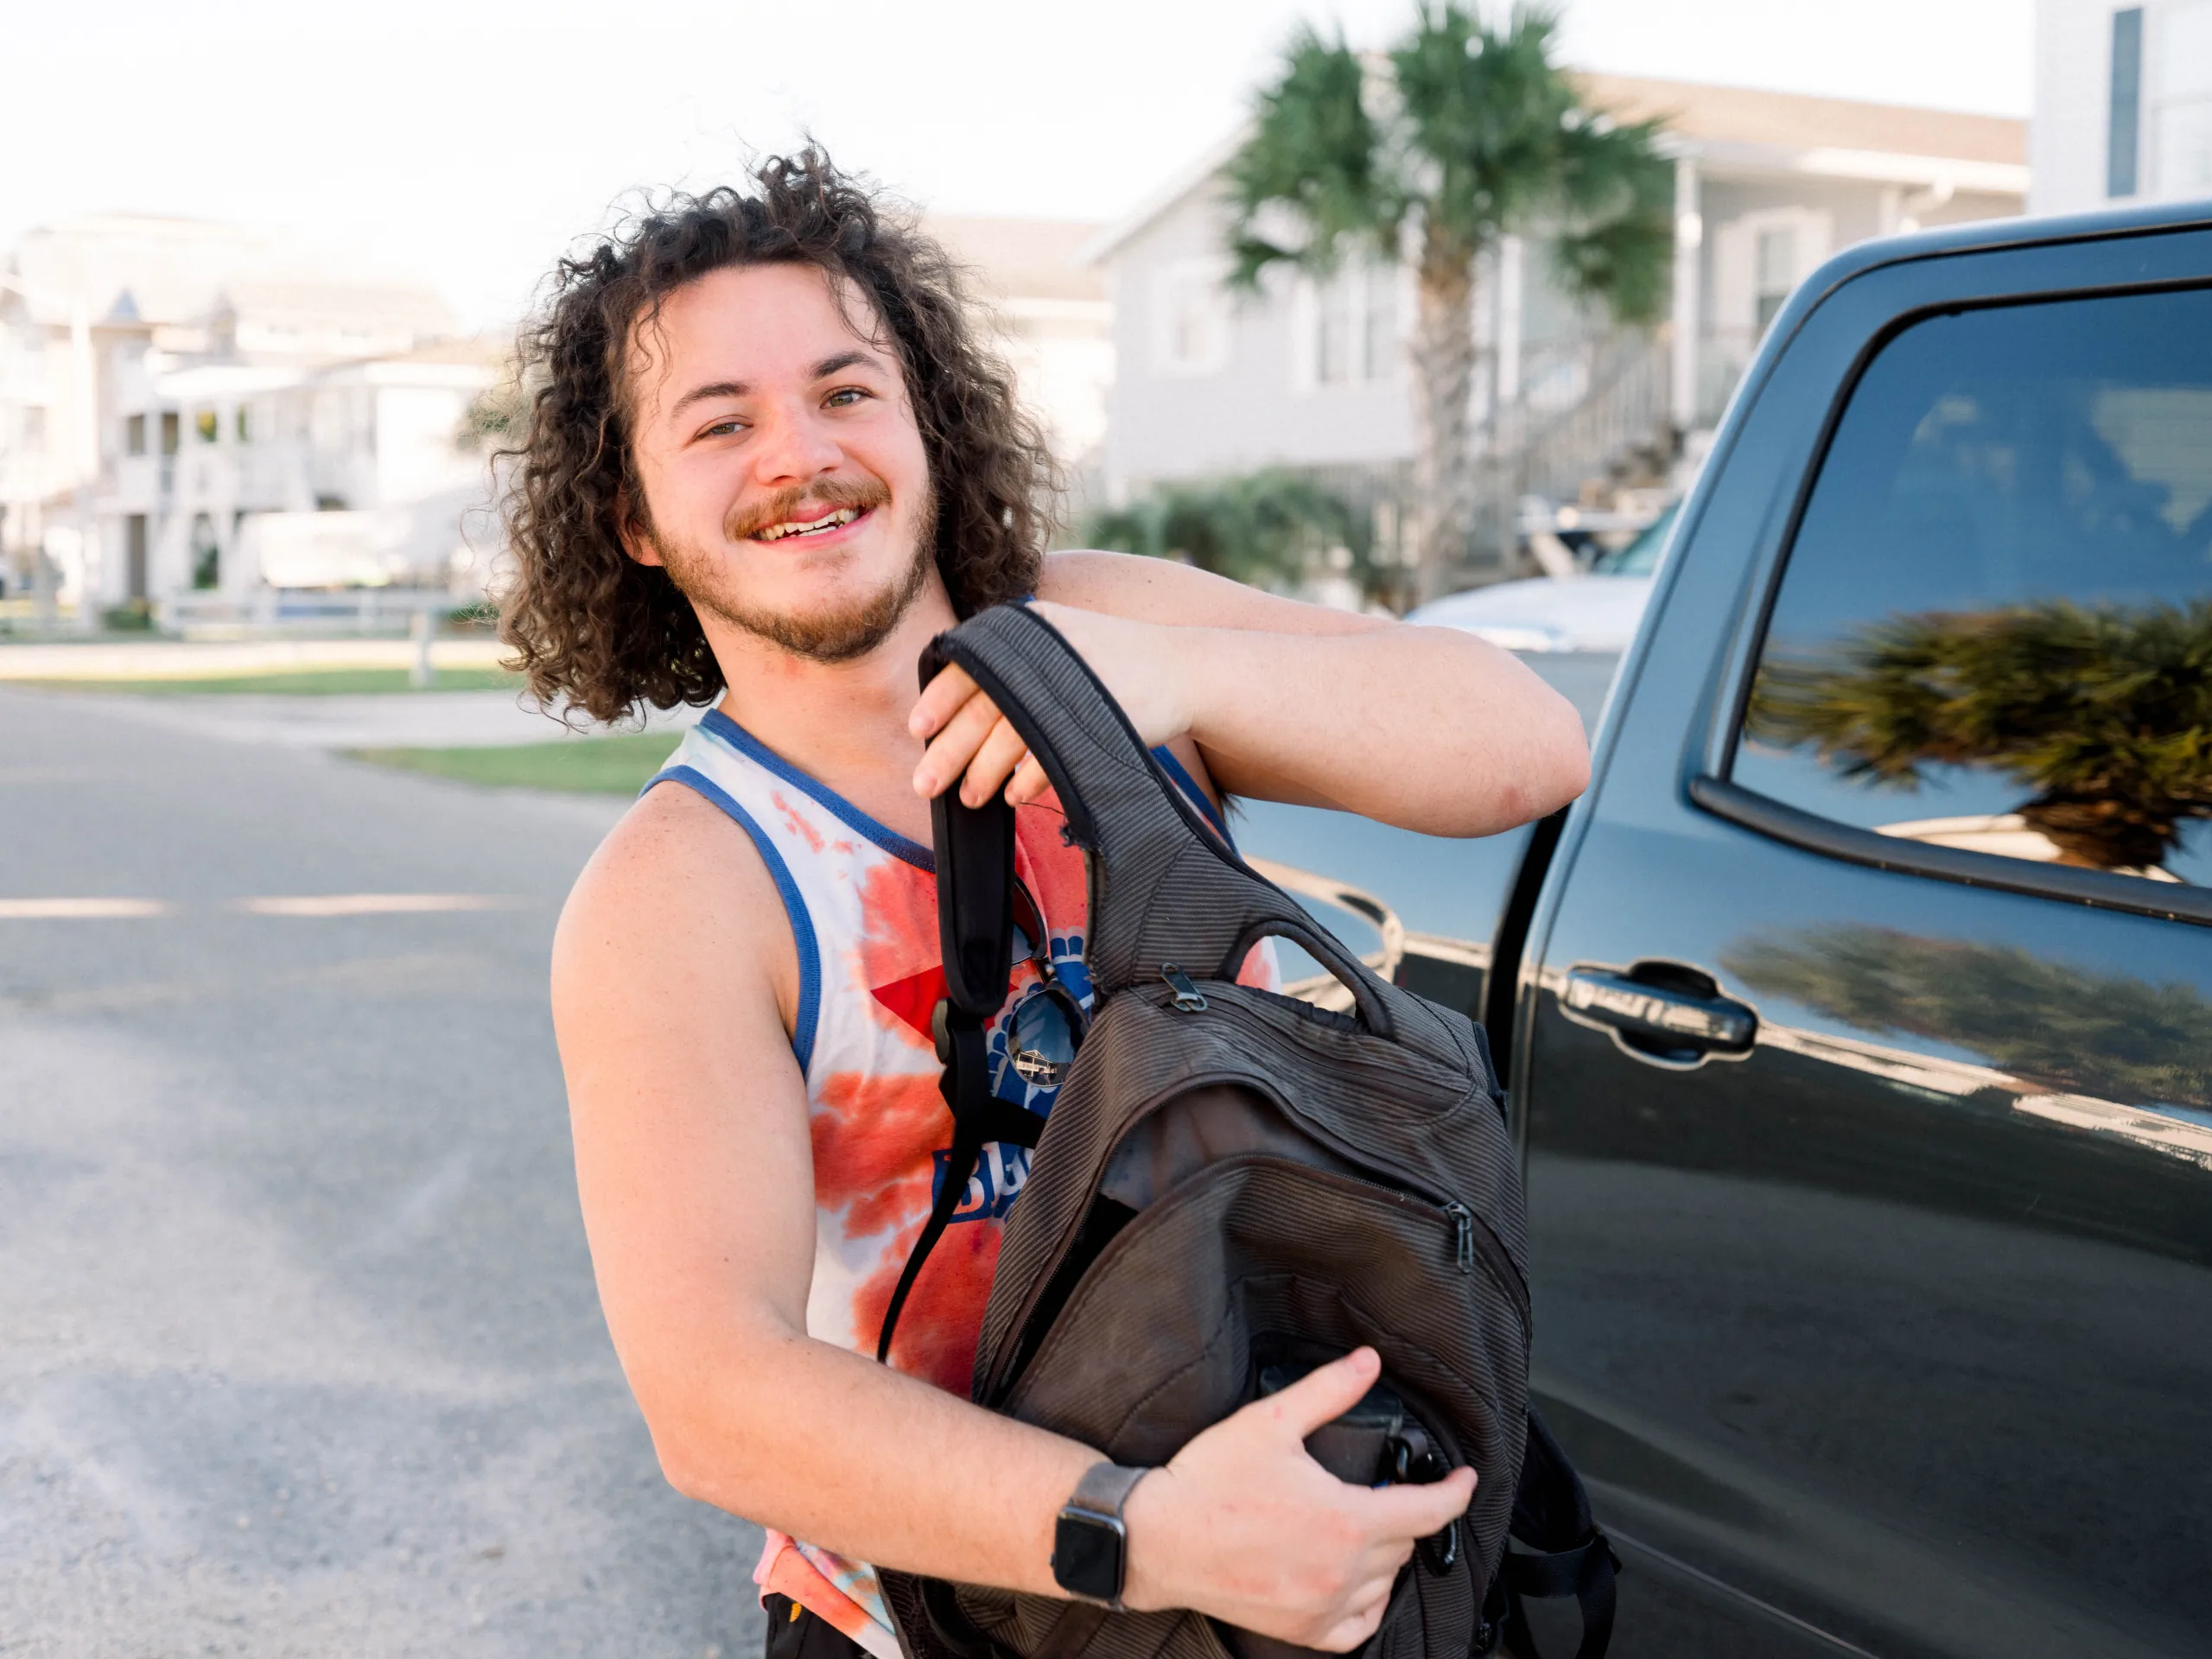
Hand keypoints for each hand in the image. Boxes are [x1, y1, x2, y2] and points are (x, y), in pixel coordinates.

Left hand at [908, 602, 1192, 806]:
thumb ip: (1013, 661)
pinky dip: (1027, 779)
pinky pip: (1050, 756)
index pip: (970, 662)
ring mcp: (1075, 683)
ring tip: (970, 797)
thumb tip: (955, 710)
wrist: (1183, 668)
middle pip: (983, 706)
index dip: (940, 699)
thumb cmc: (1109, 662)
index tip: (918, 730)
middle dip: (950, 751)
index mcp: (1031, 628)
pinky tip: (1014, 794)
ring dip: (983, 773)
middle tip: (925, 784)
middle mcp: (1048, 650)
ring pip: (1011, 735)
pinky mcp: (1101, 716)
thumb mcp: (1058, 640)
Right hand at [1117, 1348, 1476, 1651]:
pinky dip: (1367, 1604)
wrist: (1158, 1539)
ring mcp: (1322, 1607)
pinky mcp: (1300, 1631)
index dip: (1455, 1491)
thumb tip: (1368, 1362)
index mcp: (1346, 1521)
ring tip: (1368, 1525)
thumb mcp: (1270, 1422)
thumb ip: (1327, 1391)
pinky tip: (1357, 1582)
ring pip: (1385, 1583)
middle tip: (1387, 1487)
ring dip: (1388, 1553)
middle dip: (1406, 1511)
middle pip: (1406, 1543)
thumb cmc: (1210, 1482)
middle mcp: (1343, 1571)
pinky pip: (1356, 1627)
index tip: (1465, 1477)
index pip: (1428, 1512)